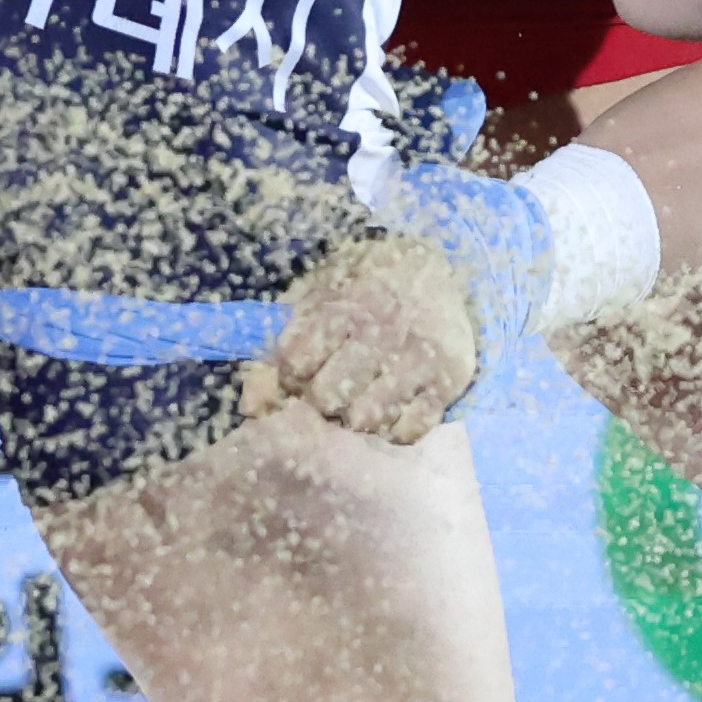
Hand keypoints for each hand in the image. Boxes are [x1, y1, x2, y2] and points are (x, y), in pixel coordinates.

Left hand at [240, 235, 475, 444]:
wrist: (430, 271)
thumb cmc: (357, 294)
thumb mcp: (311, 304)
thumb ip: (275, 353)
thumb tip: (253, 408)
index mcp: (342, 306)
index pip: (294, 363)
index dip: (290, 375)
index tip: (300, 369)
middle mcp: (381, 330)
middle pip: (326, 397)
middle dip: (321, 399)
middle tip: (333, 386)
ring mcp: (418, 357)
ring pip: (366, 418)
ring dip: (356, 416)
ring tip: (361, 397)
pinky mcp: (448, 380)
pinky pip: (410, 430)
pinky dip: (395, 430)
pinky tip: (392, 409)